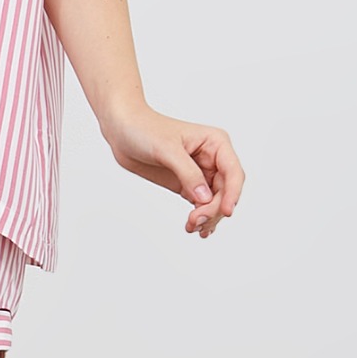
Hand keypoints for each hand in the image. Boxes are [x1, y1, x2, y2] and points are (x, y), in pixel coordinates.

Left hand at [106, 108, 244, 239]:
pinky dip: (201, 217)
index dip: (232, 194)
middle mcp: (213, 158)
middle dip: (213, 209)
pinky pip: (202, 204)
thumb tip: (204, 198)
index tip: (225, 212)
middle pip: (225, 191)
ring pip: (215, 201)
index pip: (233, 172)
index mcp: (215, 143)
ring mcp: (201, 173)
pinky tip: (196, 228)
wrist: (123, 130)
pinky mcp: (188, 184)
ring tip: (192, 227)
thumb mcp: (166, 150)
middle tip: (195, 222)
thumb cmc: (145, 129)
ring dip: (207, 217)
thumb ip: (188, 174)